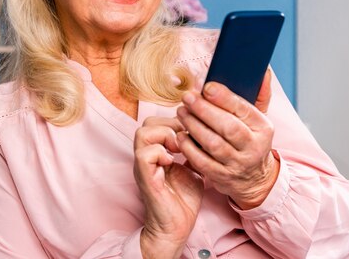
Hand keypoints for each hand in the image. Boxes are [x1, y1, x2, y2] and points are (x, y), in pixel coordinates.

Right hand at [134, 117, 203, 257]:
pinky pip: (145, 154)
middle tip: (185, 138)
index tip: (192, 132)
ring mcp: (144, 166)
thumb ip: (194, 150)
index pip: (158, 121)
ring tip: (178, 149)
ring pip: (143, 133)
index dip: (175, 121)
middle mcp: (146, 156)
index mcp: (156, 152)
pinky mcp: (146, 178)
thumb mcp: (193, 167)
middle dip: (170, 125)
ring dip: (165, 136)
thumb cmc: (183, 200)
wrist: (175, 227)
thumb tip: (205, 133)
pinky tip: (173, 162)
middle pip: (148, 123)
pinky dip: (160, 153)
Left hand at [176, 70, 278, 209]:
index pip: (244, 110)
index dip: (224, 98)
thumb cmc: (251, 140)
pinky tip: (180, 135)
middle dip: (205, 110)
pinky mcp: (221, 177)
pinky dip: (189, 148)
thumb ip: (260, 93)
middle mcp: (253, 147)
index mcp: (263, 128)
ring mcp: (237, 164)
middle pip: (228, 127)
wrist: (254, 179)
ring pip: (213, 144)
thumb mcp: (260, 119)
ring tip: (181, 111)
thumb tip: (263, 69)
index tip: (207, 87)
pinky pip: (202, 162)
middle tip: (187, 97)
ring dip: (194, 126)